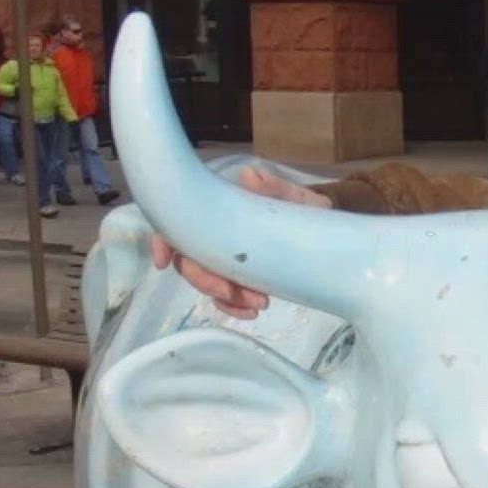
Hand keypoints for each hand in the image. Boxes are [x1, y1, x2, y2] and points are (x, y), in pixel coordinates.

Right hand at [148, 165, 330, 319]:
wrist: (323, 228)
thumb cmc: (303, 206)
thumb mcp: (294, 196)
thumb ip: (275, 187)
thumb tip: (249, 177)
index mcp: (220, 206)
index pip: (179, 220)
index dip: (164, 239)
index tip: (164, 262)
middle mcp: (215, 232)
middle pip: (189, 259)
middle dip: (207, 280)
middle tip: (235, 292)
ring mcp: (224, 255)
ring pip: (206, 280)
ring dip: (226, 297)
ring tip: (260, 303)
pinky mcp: (238, 275)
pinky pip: (224, 295)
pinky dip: (233, 306)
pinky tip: (252, 311)